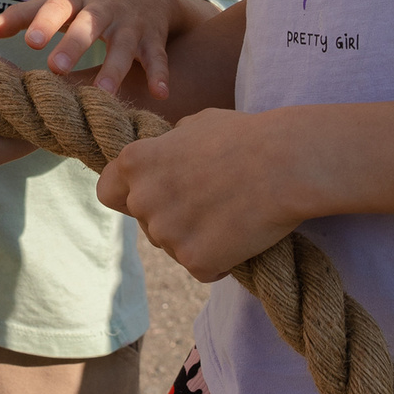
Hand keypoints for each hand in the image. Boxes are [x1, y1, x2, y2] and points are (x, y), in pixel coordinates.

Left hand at [0, 0, 184, 100]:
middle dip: (74, 45)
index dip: (43, 22)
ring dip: (114, 68)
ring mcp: (131, 25)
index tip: (30, 42)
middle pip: (88, 25)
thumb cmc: (89, 5)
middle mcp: (103, 10)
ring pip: (124, 46)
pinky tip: (161, 95)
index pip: (56, 7)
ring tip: (103, 93)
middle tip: (56, 68)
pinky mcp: (153, 41)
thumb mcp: (60, 4)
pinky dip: (160, 75)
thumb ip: (25, 16)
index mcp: (76, 1)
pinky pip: (157, 59)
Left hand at [96, 106, 310, 281]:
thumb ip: (168, 145)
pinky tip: (242, 237)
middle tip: (211, 203)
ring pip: (173, 247)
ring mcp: (166, 233)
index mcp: (135, 162)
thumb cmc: (245, 136)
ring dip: (196, 239)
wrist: (286, 163)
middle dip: (172, 218)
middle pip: (146, 223)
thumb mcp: (194, 124)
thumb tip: (163, 153)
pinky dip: (221, 261)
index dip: (129, 196)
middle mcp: (142, 199)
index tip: (154, 196)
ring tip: (232, 215)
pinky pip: (203, 269)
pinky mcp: (195, 261)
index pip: (108, 192)